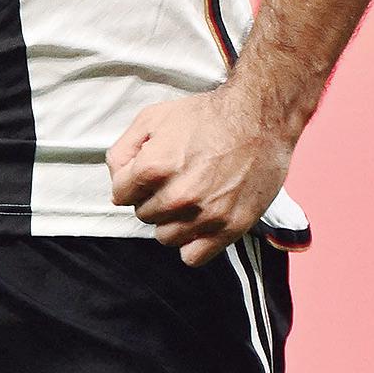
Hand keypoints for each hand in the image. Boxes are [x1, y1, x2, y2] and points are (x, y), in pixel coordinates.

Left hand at [107, 83, 294, 264]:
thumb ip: (123, 151)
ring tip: (185, 200)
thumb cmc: (203, 116)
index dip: (129, 182)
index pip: (120, 194)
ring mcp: (206, 215)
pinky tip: (196, 222)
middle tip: (171, 181)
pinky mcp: (231, 228)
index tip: (144, 174)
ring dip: (169, 221)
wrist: (257, 120)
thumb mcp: (151, 118)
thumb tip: (116, 182)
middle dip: (150, 198)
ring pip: (165, 237)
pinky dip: (191, 243)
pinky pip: (194, 256)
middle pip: (143, 214)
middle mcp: (178, 196)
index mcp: (154, 167)